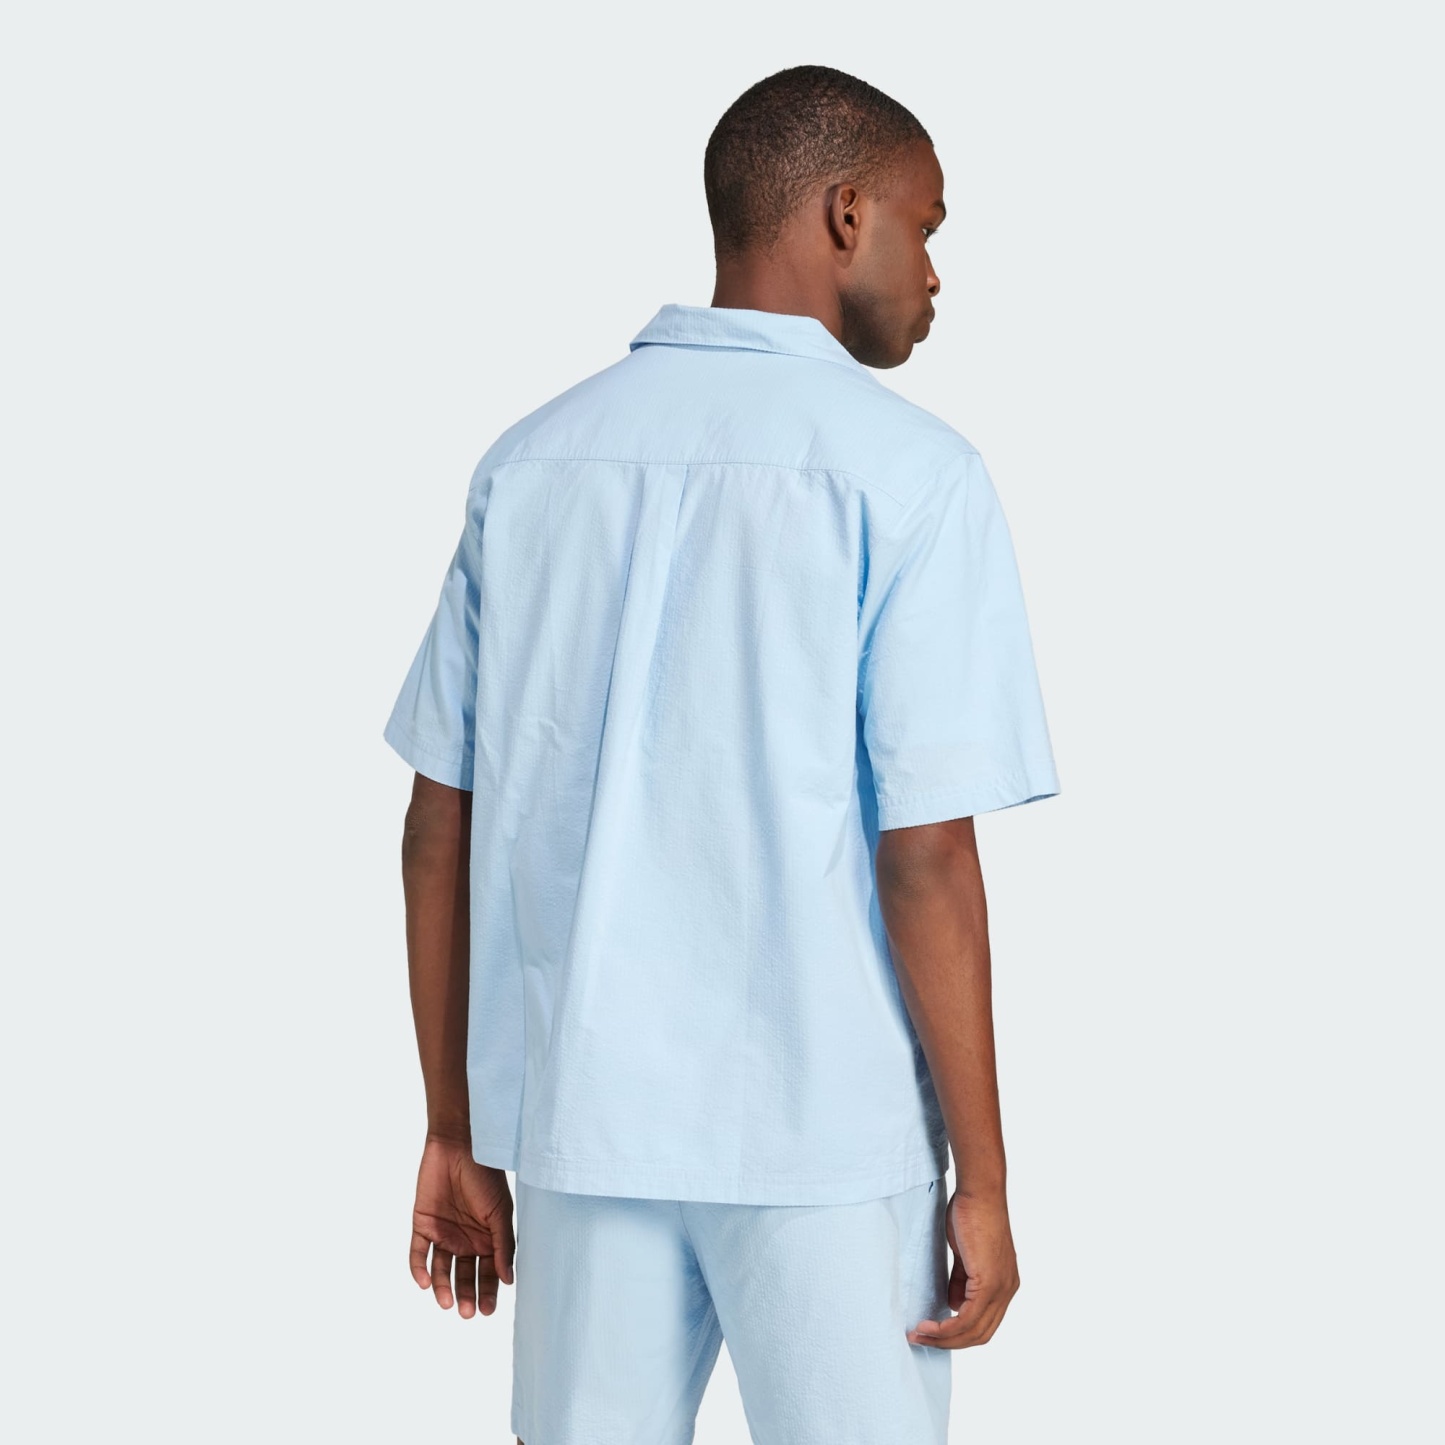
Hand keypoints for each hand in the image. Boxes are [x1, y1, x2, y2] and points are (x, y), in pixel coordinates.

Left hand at [409, 1132, 515, 1317]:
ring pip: (441, 1270)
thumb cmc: (486, 1177)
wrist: (458, 1146)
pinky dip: (419, 1269)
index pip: (488, 1272)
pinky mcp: (422, 1225)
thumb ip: (503, 1246)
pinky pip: (418, 1254)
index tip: (488, 1310)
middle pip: (465, 1275)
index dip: (488, 1292)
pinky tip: (425, 1283)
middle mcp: (465, 1240)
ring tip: (447, 1303)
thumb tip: (508, 1280)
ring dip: (443, 1288)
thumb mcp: (501, 1212)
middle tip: (468, 1312)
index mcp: (487, 1238)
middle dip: (467, 1295)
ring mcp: (443, 1234)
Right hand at [906, 1186, 1019, 1348]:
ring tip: (919, 1335)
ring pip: (974, 1331)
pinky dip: (947, 1328)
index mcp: (1004, 1283)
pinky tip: (929, 1326)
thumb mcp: (965, 1253)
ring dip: (944, 1339)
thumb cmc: (971, 1214)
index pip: (984, 1323)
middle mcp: (1007, 1290)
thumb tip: (954, 1304)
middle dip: (949, 1343)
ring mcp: (1001, 1288)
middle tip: (921, 1339)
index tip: (933, 1333)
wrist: (980, 1193)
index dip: (958, 1333)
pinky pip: (968, 1319)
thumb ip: (961, 1279)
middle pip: (980, 1334)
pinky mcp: (990, 1283)